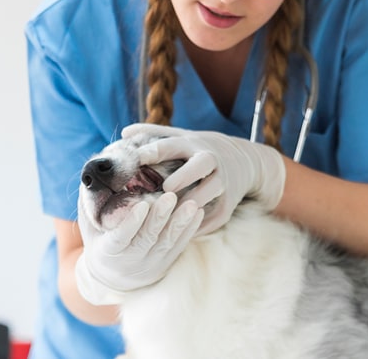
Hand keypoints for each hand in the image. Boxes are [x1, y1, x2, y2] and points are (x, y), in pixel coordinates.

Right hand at [75, 192, 202, 304]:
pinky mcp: (166, 262)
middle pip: (147, 238)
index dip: (131, 223)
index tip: (141, 205)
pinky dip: (189, 229)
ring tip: (191, 204)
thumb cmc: (99, 241)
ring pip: (167, 243)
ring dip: (180, 223)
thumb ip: (91, 204)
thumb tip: (93, 174)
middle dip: (160, 217)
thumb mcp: (89, 226)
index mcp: (108, 251)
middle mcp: (130, 260)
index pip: (120, 237)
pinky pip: (179, 246)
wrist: (112, 277)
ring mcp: (151, 263)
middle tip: (170, 197)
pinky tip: (198, 212)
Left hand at [121, 123, 285, 235]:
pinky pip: (215, 216)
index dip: (154, 151)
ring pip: (209, 192)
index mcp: (193, 145)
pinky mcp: (228, 204)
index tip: (136, 158)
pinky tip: (181, 232)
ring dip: (191, 203)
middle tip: (166, 187)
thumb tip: (124, 133)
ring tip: (171, 215)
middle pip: (199, 165)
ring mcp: (222, 182)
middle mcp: (210, 161)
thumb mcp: (181, 137)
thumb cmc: (200, 150)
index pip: (172, 146)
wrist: (243, 161)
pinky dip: (200, 224)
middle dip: (184, 176)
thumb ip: (153, 134)